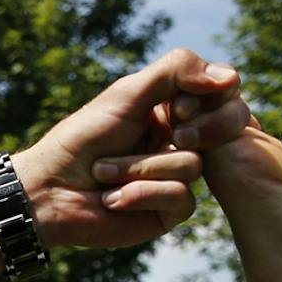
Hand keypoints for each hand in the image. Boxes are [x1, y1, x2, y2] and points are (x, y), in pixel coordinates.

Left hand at [14, 49, 251, 250]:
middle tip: (160, 135)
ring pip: (192, 165)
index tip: (175, 108)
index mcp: (174, 108)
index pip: (221, 94)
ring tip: (102, 173)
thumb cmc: (82, 139)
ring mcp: (178, 175)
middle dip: (183, 132)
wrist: (48, 190)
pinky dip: (140, 193)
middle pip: (223, 127)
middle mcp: (182, 140)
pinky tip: (112, 199)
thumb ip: (175, 71)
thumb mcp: (128, 94)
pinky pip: (181, 197)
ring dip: (137, 167)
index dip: (203, 101)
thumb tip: (232, 77)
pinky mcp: (171, 210)